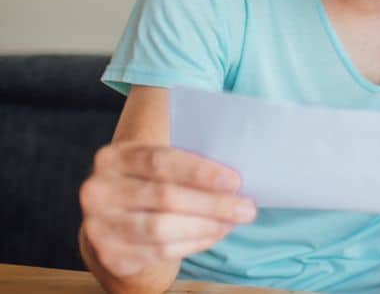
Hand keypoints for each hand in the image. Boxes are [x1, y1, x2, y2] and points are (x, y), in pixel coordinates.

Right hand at [80, 142, 256, 277]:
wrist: (116, 223)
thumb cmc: (151, 185)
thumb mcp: (158, 166)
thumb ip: (186, 164)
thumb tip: (234, 178)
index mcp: (113, 158)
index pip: (160, 161)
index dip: (200, 173)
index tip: (234, 181)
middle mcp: (99, 191)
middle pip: (164, 197)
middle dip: (213, 204)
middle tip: (246, 209)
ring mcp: (100, 226)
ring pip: (162, 229)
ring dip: (206, 227)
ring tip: (232, 223)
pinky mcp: (111, 255)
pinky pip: (160, 252)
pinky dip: (193, 244)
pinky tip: (213, 235)